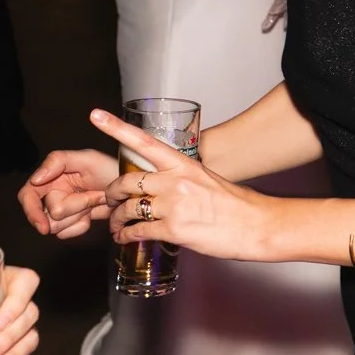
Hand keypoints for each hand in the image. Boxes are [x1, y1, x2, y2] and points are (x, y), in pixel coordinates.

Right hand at [20, 148, 124, 239]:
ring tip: (95, 201)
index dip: (32, 211)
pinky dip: (81, 226)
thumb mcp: (88, 158)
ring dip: (79, 216)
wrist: (130, 189)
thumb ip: (58, 161)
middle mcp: (51, 194)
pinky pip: (67, 233)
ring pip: (56, 226)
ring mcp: (61, 211)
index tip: (42, 226)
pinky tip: (93, 214)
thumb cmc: (111, 169)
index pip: (27, 196)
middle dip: (74, 206)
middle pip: (47, 214)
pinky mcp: (70, 223)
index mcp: (50, 177)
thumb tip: (35, 179)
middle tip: (94, 194)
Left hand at [89, 109, 277, 261]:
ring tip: (116, 226)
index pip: (144, 141)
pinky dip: (125, 236)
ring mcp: (173, 206)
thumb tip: (163, 186)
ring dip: (116, 219)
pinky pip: (136, 231)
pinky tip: (125, 238)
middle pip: (125, 182)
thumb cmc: (237, 205)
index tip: (96, 116)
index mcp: (184, 164)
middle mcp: (175, 182)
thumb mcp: (208, 180)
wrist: (258, 225)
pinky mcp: (173, 230)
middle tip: (110, 202)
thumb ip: (182, 179)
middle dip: (111, 194)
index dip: (116, 128)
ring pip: (127, 209)